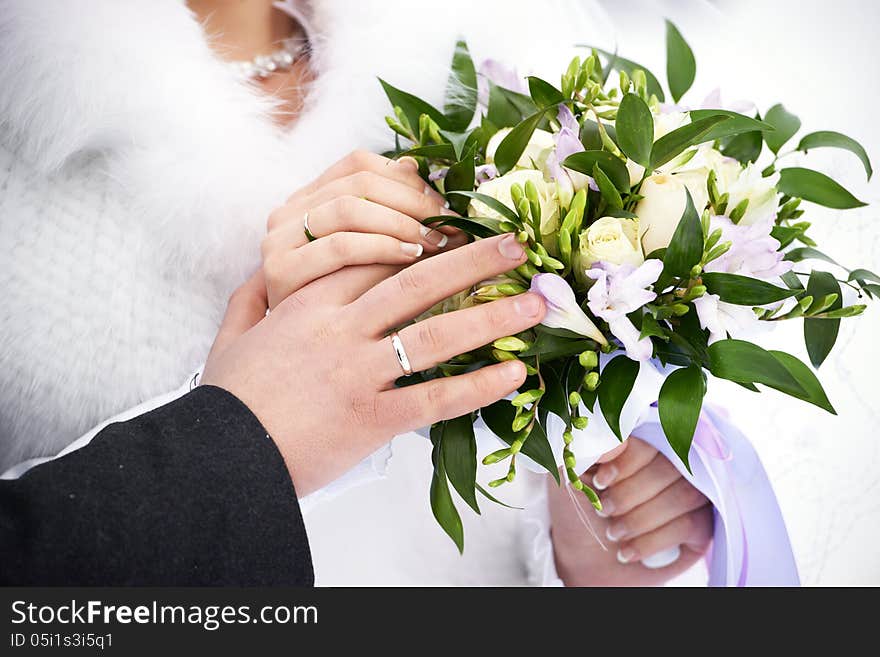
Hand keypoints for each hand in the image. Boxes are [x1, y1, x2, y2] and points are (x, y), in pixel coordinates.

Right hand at [202, 234, 544, 495]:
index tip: (457, 234)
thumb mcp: (232, 337)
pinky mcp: (373, 418)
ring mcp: (361, 372)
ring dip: (493, 316)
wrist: (218, 460)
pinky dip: (479, 386)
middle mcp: (342, 330)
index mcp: (310, 303)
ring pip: (437, 333)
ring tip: (536, 303)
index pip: (373, 257)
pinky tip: (515, 374)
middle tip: (516, 244)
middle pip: (418, 282)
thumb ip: (251, 299)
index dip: (420, 243)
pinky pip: (436, 398)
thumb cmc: (229, 400)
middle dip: (473, 260)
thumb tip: (261, 275)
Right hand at [261, 150, 466, 308]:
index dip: (407, 180)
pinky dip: (383, 248)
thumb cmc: (325, 313)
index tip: (443, 205)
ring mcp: (279, 241)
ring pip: (351, 209)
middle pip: (360, 183)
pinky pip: (341, 247)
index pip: (359, 164)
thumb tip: (426, 186)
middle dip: (414, 202)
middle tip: (450, 226)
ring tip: (436, 243)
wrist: (276, 368)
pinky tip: (412, 260)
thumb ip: (381, 220)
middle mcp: (286, 214)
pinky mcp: (280, 272)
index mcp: (305, 200)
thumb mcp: (355, 259)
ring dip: (403, 223)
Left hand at [547, 437, 712, 585]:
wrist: (583, 559)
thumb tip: (619, 435)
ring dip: (641, 519)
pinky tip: (627, 551)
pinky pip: (691, 524)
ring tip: (613, 533)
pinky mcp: (702, 525)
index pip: (651, 437)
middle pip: (671, 465)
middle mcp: (671, 462)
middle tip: (604, 512)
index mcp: (640, 441)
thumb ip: (589, 447)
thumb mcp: (572, 475)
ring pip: (685, 494)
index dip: (628, 461)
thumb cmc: (577, 510)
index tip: (600, 482)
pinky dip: (652, 541)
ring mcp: (691, 491)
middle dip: (631, 494)